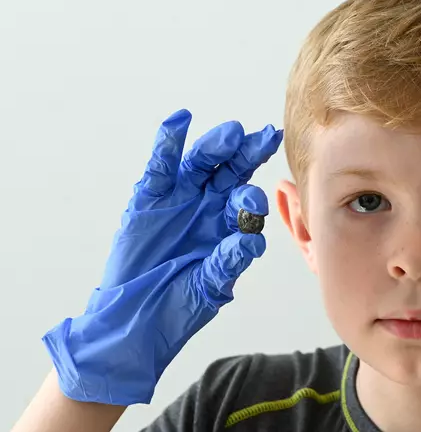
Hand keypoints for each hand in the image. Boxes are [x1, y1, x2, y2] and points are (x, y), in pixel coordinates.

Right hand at [42, 109, 282, 405]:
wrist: (135, 319)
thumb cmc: (179, 303)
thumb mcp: (209, 286)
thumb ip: (228, 262)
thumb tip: (252, 240)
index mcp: (230, 224)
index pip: (249, 200)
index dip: (256, 196)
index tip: (259, 199)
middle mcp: (209, 205)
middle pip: (233, 171)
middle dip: (250, 154)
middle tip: (266, 137)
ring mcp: (180, 198)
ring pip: (203, 163)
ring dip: (217, 146)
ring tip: (232, 133)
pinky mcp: (149, 198)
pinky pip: (160, 166)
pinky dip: (168, 143)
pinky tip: (179, 121)